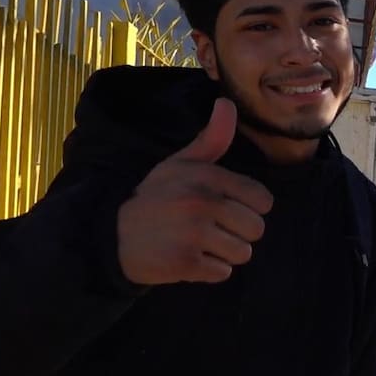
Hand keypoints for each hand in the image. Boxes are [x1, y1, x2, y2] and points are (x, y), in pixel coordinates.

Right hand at [117, 99, 273, 284]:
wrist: (112, 234)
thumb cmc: (156, 197)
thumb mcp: (181, 163)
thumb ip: (212, 138)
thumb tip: (228, 102)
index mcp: (207, 177)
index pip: (263, 200)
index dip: (249, 207)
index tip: (226, 207)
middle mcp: (203, 203)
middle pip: (256, 229)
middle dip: (238, 233)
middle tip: (210, 229)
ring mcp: (193, 234)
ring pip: (243, 253)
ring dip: (225, 253)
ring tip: (200, 243)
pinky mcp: (185, 263)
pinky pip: (223, 273)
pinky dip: (210, 270)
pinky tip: (190, 258)